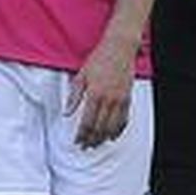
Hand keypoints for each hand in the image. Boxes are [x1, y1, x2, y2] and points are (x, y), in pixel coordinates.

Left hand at [66, 34, 134, 148]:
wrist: (119, 48)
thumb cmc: (99, 59)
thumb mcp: (81, 75)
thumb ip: (74, 95)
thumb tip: (67, 112)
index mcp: (95, 94)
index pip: (87, 122)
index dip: (82, 135)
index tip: (77, 141)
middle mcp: (109, 99)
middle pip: (100, 127)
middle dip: (92, 140)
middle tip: (85, 146)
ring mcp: (120, 99)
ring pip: (112, 126)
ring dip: (104, 138)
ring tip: (97, 144)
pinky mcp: (128, 98)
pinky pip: (124, 119)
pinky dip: (118, 130)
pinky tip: (113, 136)